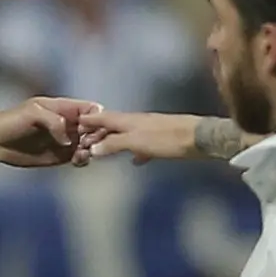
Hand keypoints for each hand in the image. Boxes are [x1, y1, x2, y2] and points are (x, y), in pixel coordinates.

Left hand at [0, 96, 100, 167]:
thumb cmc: (10, 120)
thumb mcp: (33, 112)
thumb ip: (54, 121)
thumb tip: (69, 140)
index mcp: (64, 108)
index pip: (92, 109)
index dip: (97, 118)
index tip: (90, 128)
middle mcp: (68, 123)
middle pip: (96, 128)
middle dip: (98, 136)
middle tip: (87, 143)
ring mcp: (65, 140)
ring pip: (91, 144)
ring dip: (92, 150)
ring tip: (81, 153)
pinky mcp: (60, 156)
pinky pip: (80, 158)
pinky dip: (83, 160)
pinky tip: (76, 160)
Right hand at [81, 110, 199, 163]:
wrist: (199, 138)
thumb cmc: (167, 139)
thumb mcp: (137, 142)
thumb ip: (115, 144)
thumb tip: (93, 149)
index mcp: (129, 120)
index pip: (104, 117)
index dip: (90, 120)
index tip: (76, 122)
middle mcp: (137, 121)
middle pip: (114, 125)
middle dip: (99, 131)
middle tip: (85, 140)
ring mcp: (150, 129)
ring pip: (126, 134)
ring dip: (114, 141)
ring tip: (104, 150)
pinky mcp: (161, 139)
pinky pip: (141, 144)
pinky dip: (133, 150)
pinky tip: (134, 159)